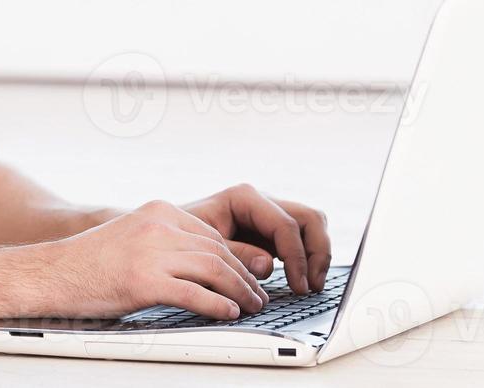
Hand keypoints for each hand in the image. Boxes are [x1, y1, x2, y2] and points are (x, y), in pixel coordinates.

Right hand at [31, 200, 269, 319]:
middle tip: (259, 295)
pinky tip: (229, 313)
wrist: (51, 273)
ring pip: (213, 269)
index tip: (249, 276)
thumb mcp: (133, 237)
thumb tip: (204, 264)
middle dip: (243, 276)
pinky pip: (194, 293)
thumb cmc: (89, 262)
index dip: (236, 258)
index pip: (212, 235)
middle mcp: (159, 225)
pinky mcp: (144, 280)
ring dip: (239, 291)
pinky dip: (217, 305)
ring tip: (252, 306)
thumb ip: (166, 243)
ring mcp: (152, 252)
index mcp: (159, 211)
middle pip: (217, 251)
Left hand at [181, 184, 331, 294]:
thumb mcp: (202, 249)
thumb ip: (236, 255)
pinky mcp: (270, 231)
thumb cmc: (179, 240)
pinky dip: (308, 256)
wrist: (166, 239)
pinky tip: (303, 280)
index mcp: (244, 198)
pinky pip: (302, 236)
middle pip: (307, 218)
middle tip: (312, 286)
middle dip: (315, 252)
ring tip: (313, 285)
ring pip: (311, 224)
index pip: (285, 224)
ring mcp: (268, 215)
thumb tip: (267, 265)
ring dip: (317, 253)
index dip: (296, 257)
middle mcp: (260, 202)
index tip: (298, 286)